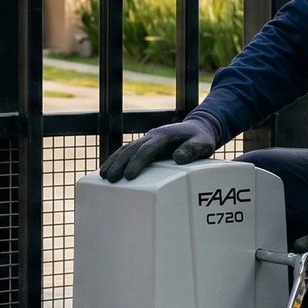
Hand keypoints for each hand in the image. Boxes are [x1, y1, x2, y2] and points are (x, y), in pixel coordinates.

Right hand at [98, 114, 221, 181]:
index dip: (137, 162)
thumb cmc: (201, 139)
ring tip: (104, 176)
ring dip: (114, 161)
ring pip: (126, 148)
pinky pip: (128, 150)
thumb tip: (178, 157)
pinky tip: (109, 169)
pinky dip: (117, 158)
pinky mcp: (145, 145)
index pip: (147, 149)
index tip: (128, 176)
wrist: (198, 128)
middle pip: (131, 149)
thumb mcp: (203, 144)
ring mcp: (147, 139)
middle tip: (110, 179)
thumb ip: (193, 149)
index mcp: (164, 136)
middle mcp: (152, 136)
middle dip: (119, 163)